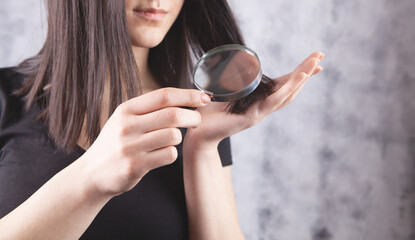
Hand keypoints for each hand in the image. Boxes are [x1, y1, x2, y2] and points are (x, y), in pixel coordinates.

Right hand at [78, 88, 210, 196]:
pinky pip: (169, 155)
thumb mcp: (124, 120)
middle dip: (192, 116)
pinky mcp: (136, 166)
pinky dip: (171, 154)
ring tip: (170, 140)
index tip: (204, 97)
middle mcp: (127, 126)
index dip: (188, 95)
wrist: (92, 173)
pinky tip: (161, 154)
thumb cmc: (115, 143)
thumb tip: (184, 99)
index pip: (163, 95)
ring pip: (173, 136)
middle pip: (173, 115)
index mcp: (126, 109)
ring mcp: (131, 146)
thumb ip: (149, 109)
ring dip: (179, 138)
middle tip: (196, 120)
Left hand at [185, 52, 323, 146]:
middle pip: (290, 88)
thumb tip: (232, 67)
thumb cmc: (207, 115)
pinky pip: (274, 101)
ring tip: (315, 64)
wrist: (197, 134)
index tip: (313, 61)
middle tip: (321, 56)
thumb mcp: (223, 94)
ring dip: (302, 78)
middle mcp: (263, 108)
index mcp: (258, 101)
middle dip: (306, 72)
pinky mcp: (253, 117)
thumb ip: (232, 84)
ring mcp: (260, 113)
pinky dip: (287, 89)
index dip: (298, 74)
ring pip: (286, 94)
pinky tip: (298, 78)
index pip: (282, 85)